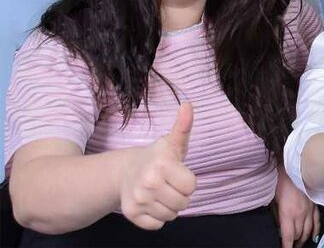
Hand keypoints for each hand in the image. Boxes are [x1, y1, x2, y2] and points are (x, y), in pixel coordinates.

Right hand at [119, 102, 196, 229]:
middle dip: (180, 195)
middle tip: (170, 184)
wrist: (126, 171)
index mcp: (162, 164)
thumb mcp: (173, 142)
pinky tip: (152, 203)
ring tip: (161, 193)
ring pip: (170, 216)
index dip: (188, 181)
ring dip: (169, 207)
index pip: (191, 186)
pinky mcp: (131, 214)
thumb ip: (184, 126)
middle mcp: (148, 182)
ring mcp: (138, 200)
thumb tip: (188, 105)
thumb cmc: (158, 157)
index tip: (178, 173)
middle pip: (183, 203)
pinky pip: (156, 225)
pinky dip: (157, 218)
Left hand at [273, 166, 318, 247]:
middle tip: (290, 246)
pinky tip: (313, 236)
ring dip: (303, 238)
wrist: (296, 164)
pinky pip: (317, 221)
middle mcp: (300, 214)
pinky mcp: (315, 203)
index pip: (288, 237)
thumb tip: (278, 225)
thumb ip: (277, 214)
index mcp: (288, 213)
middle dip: (294, 243)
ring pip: (308, 230)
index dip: (286, 247)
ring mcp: (309, 209)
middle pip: (299, 235)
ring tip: (299, 243)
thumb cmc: (282, 180)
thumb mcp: (274, 198)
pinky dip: (315, 230)